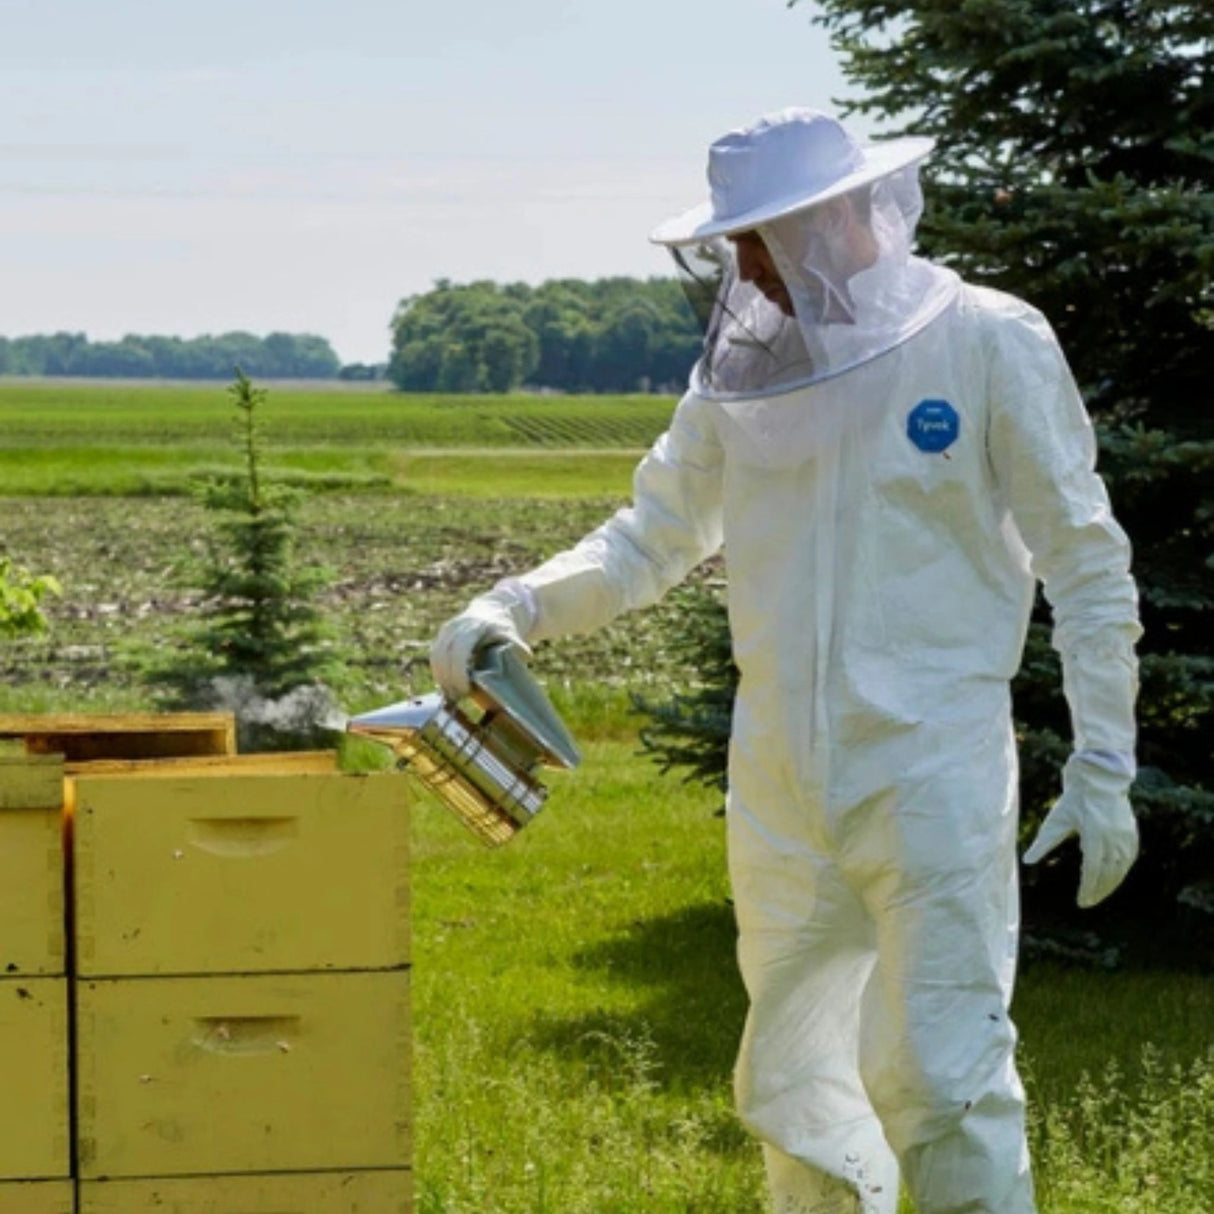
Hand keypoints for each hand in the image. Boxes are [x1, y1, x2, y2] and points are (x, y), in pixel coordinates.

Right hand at [429, 583, 533, 698]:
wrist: (493, 609)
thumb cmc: (504, 627)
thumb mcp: (512, 634)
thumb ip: (517, 644)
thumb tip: (526, 655)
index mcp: (474, 626)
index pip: (460, 651)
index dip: (459, 672)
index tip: (466, 689)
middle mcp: (457, 626)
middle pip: (444, 656)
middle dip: (449, 679)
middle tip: (458, 697)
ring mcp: (447, 630)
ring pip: (437, 656)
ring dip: (442, 677)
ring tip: (451, 694)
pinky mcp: (442, 635)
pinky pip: (435, 655)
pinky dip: (439, 671)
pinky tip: (446, 684)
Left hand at [1023, 755, 1138, 907]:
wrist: (1098, 779)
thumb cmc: (1073, 800)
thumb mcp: (1056, 820)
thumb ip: (1044, 843)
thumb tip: (1027, 861)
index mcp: (1094, 834)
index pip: (1093, 869)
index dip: (1088, 888)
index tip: (1082, 902)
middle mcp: (1113, 837)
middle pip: (1109, 872)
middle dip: (1099, 890)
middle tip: (1088, 903)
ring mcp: (1125, 835)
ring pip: (1122, 867)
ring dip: (1111, 883)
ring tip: (1099, 894)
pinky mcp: (1131, 832)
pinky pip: (1130, 857)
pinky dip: (1122, 870)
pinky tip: (1114, 877)